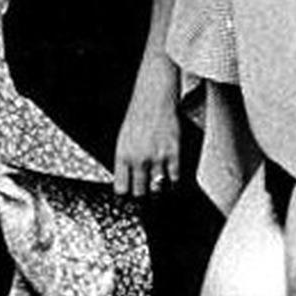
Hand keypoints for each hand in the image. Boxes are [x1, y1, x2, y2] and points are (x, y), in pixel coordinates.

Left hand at [113, 52, 181, 197]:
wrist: (153, 101)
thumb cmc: (137, 118)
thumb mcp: (122, 140)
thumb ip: (124, 162)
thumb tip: (127, 181)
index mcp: (122, 156)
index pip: (121, 188)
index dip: (126, 194)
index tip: (130, 194)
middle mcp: (138, 160)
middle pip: (140, 193)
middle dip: (143, 194)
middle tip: (146, 192)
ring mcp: (157, 158)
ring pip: (157, 188)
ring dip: (158, 189)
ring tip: (158, 186)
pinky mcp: (173, 154)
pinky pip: (174, 178)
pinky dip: (173, 182)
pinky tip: (171, 181)